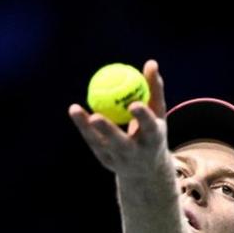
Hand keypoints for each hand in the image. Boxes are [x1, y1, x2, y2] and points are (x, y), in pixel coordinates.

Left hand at [68, 60, 170, 178]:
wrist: (147, 170)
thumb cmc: (153, 133)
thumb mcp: (158, 114)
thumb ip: (154, 89)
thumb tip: (151, 62)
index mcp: (153, 140)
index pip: (149, 128)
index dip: (142, 117)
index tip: (134, 104)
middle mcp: (136, 152)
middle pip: (121, 142)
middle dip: (108, 131)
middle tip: (97, 116)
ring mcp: (119, 158)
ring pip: (100, 142)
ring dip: (86, 126)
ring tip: (75, 109)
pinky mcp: (105, 160)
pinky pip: (92, 140)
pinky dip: (84, 126)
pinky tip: (76, 111)